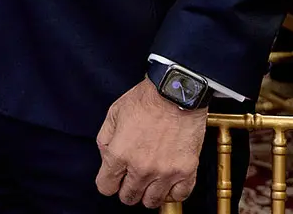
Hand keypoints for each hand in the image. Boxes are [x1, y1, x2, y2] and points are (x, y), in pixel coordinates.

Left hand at [95, 79, 207, 208]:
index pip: (106, 187)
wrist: (176, 91)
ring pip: (152, 201)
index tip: (114, 177)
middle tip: (132, 176)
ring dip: (148, 193)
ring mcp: (165, 172)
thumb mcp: (113, 113)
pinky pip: (178, 196)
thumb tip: (106, 160)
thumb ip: (105, 141)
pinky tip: (168, 181)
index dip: (108, 182)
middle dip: (127, 189)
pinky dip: (172, 192)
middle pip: (128, 197)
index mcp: (120, 154)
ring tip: (150, 179)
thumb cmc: (145, 99)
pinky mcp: (187, 171)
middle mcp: (141, 168)